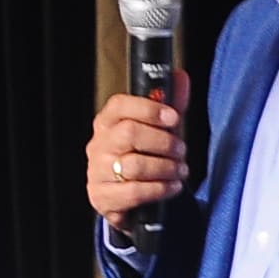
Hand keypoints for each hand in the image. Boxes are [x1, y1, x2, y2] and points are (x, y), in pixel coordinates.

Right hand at [85, 83, 185, 222]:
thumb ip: (170, 106)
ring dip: (166, 168)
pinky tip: (172, 186)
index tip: (173, 117)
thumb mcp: (159, 131)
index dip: (149, 109)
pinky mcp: (102, 197)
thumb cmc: (143, 158)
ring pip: (135, 165)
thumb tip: (180, 76)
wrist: (130, 200)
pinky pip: (134, 192)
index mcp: (108, 123)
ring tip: (180, 170)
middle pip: (130, 133)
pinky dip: (160, 189)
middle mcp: (98, 145)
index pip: (120, 105)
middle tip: (181, 150)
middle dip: (164, 142)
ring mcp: (97, 172)